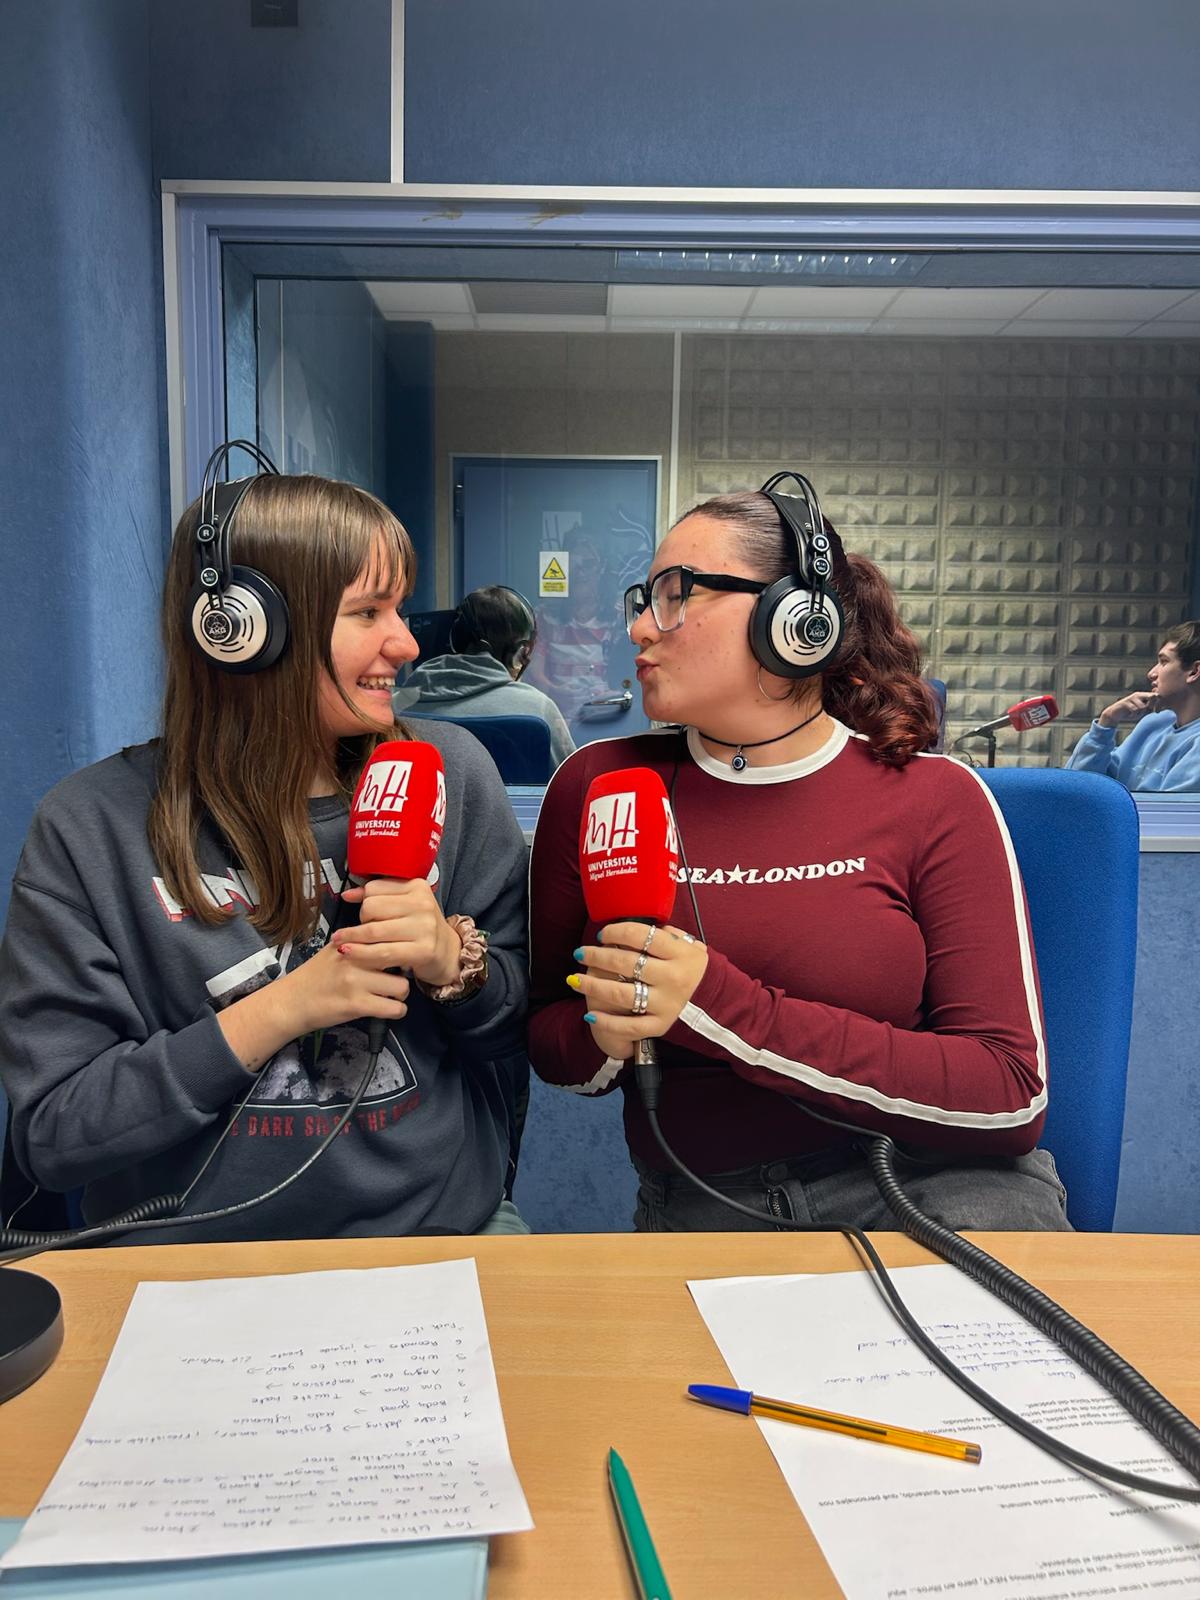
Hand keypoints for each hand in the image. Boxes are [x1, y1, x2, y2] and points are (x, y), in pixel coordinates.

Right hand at [218, 937, 411, 1070]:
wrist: (291, 1002)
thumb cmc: (315, 977)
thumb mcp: (334, 951)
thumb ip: (359, 944)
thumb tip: (389, 939)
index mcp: (351, 942)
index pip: (389, 938)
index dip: (399, 949)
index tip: (399, 958)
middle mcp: (354, 958)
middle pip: (400, 961)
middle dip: (403, 972)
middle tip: (395, 979)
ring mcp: (356, 981)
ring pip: (402, 987)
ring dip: (400, 994)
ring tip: (390, 996)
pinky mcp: (356, 1004)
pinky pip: (394, 1008)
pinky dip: (397, 1011)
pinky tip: (389, 1009)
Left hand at [336, 878, 461, 988]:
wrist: (448, 953)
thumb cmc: (420, 928)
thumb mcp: (404, 906)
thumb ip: (377, 897)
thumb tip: (347, 894)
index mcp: (417, 886)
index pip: (374, 889)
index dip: (363, 902)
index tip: (365, 915)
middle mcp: (423, 903)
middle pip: (370, 908)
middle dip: (360, 921)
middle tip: (363, 932)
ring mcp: (425, 927)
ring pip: (373, 930)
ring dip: (352, 939)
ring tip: (341, 944)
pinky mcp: (423, 950)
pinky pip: (382, 952)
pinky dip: (361, 954)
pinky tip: (348, 953)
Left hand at [568, 922, 707, 1055]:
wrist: (714, 1004)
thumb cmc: (692, 969)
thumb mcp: (690, 946)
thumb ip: (666, 935)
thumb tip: (632, 928)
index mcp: (681, 953)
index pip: (642, 936)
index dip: (616, 931)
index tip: (602, 934)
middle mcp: (673, 978)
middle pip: (626, 963)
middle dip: (597, 956)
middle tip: (580, 952)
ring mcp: (666, 1004)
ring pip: (621, 994)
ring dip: (592, 986)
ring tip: (574, 979)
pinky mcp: (660, 1026)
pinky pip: (628, 1027)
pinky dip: (607, 1022)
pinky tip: (590, 1014)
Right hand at [1098, 691, 1155, 728]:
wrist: (1115, 714)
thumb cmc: (1129, 713)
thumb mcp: (1141, 712)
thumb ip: (1149, 710)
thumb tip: (1157, 709)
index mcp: (1143, 696)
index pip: (1155, 696)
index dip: (1158, 703)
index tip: (1156, 711)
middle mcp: (1138, 695)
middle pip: (1152, 696)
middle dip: (1151, 705)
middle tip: (1148, 711)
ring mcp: (1132, 698)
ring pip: (1143, 706)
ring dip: (1140, 713)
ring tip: (1135, 714)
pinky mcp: (1126, 702)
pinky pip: (1135, 710)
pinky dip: (1134, 715)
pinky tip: (1130, 715)